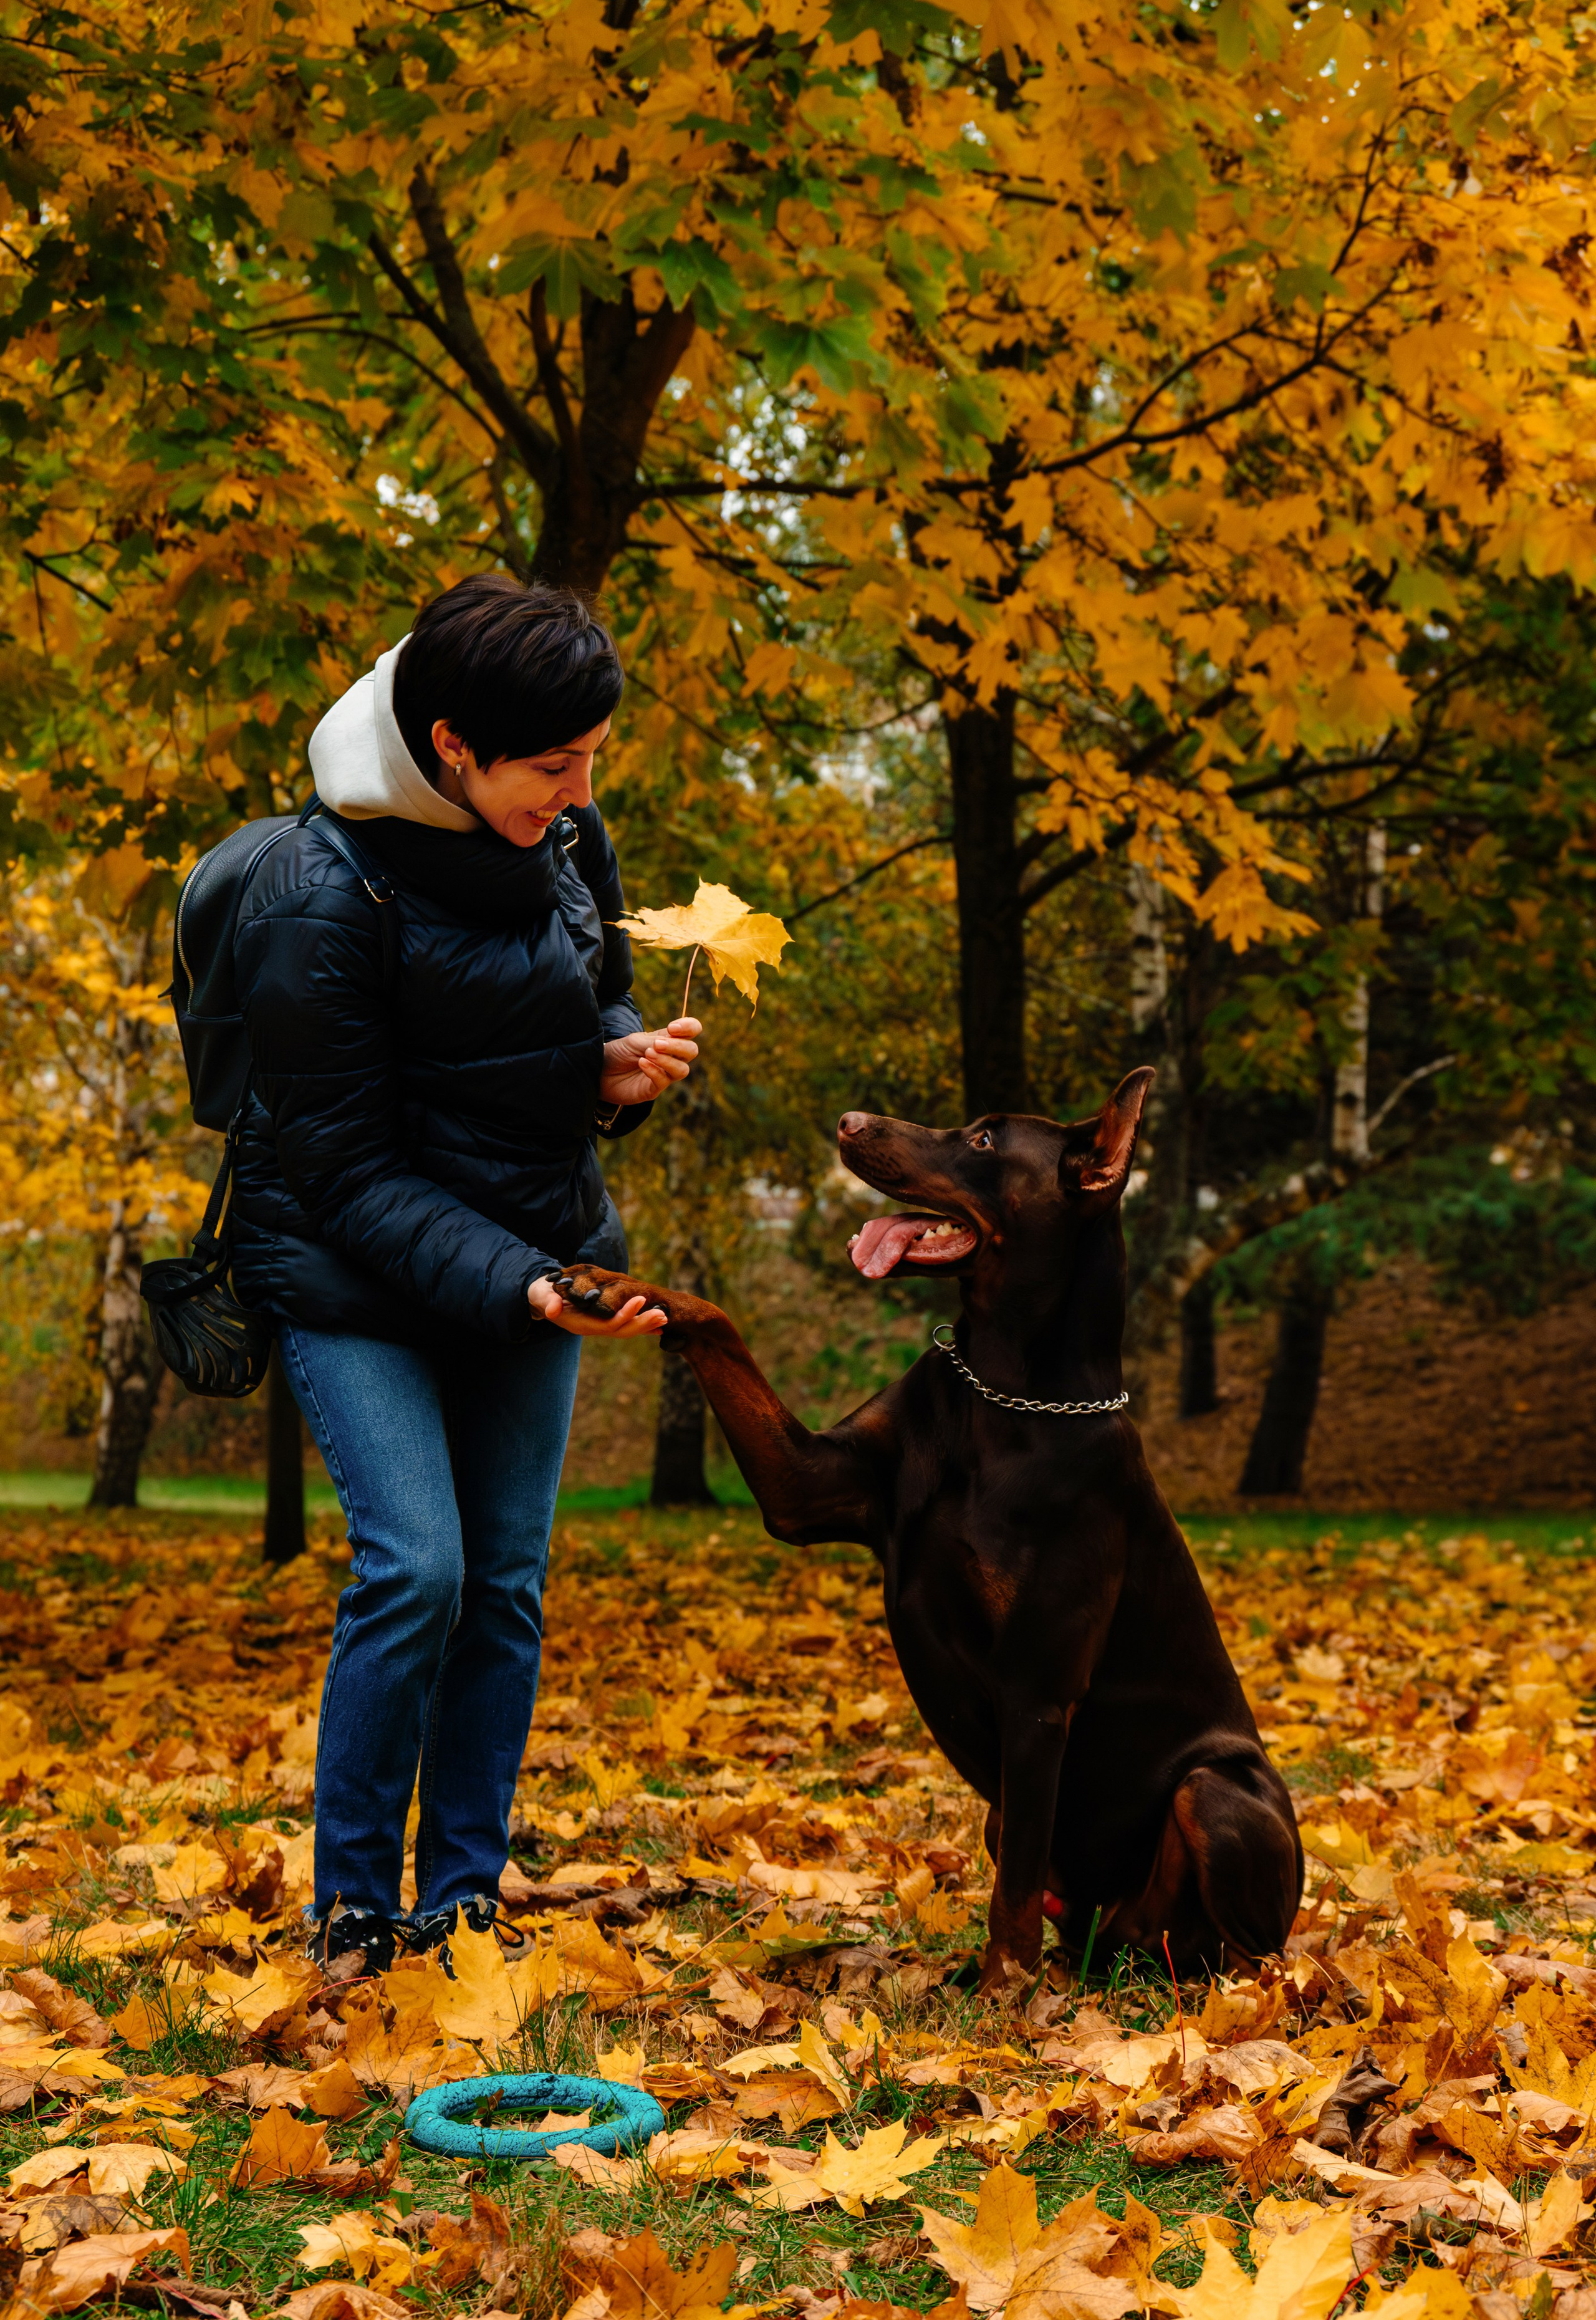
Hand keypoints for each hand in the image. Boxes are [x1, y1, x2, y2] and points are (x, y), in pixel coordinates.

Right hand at [529, 1278, 667, 1336]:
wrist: (543, 1299)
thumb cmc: (542, 1295)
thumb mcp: (541, 1295)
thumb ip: (546, 1301)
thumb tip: (551, 1310)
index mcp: (580, 1324)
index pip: (606, 1324)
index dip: (624, 1315)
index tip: (640, 1300)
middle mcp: (592, 1328)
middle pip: (621, 1331)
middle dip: (642, 1324)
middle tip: (663, 1315)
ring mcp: (598, 1326)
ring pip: (625, 1329)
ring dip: (645, 1325)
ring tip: (664, 1318)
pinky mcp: (603, 1321)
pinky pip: (625, 1324)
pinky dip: (641, 1324)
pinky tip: (657, 1323)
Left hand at [599, 1017, 700, 1108]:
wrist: (596, 1071)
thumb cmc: (616, 1053)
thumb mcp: (634, 1041)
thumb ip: (654, 1041)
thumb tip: (672, 1040)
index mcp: (667, 1040)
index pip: (691, 1031)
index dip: (689, 1027)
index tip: (673, 1028)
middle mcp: (669, 1057)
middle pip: (691, 1051)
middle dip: (677, 1046)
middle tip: (657, 1044)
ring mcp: (663, 1074)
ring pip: (682, 1070)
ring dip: (667, 1060)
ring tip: (648, 1054)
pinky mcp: (653, 1090)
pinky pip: (663, 1081)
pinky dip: (654, 1071)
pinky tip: (642, 1063)